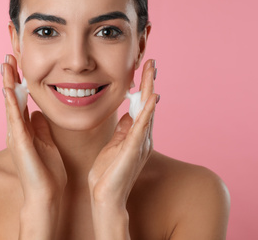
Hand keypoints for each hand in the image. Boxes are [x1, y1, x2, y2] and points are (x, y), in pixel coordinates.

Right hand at [2, 55, 66, 238]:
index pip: (20, 100)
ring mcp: (16, 136)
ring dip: (8, 84)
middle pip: (12, 98)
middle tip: (8, 56)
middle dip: (10, 77)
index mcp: (25, 130)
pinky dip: (11, 104)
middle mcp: (17, 130)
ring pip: (10, 104)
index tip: (19, 63)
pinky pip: (15, 120)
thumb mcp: (47, 142)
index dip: (19, 82)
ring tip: (6, 65)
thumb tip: (38, 113)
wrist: (46, 195)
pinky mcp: (20, 143)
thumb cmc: (47, 172)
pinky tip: (9, 89)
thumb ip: (41, 128)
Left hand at [88, 59, 157, 238]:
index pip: (141, 106)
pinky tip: (152, 97)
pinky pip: (141, 127)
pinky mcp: (133, 149)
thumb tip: (128, 114)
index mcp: (135, 135)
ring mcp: (139, 143)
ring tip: (151, 70)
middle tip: (151, 62)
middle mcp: (142, 137)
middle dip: (149, 82)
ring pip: (147, 111)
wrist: (105, 196)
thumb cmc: (108, 173)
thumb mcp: (114, 145)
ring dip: (149, 89)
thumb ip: (123, 130)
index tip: (143, 69)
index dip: (143, 87)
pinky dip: (147, 112)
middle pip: (148, 104)